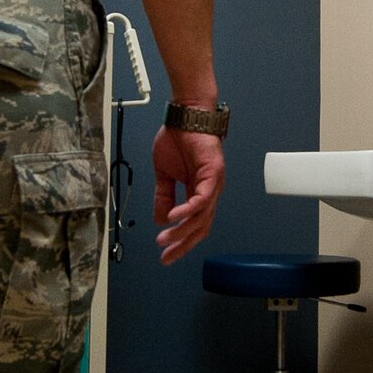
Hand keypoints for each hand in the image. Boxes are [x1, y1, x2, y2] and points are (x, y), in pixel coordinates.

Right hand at [152, 125, 224, 264]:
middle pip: (200, 227)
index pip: (193, 225)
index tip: (165, 254)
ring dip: (181, 230)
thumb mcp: (164, 174)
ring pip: (201, 216)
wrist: (185, 115)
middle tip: (166, 256)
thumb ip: (163, 196)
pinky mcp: (213, 172)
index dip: (180, 242)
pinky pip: (202, 197)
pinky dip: (188, 209)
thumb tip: (158, 219)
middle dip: (182, 244)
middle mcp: (209, 192)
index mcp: (198, 193)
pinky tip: (174, 217)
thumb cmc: (178, 138)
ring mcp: (213, 183)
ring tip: (164, 238)